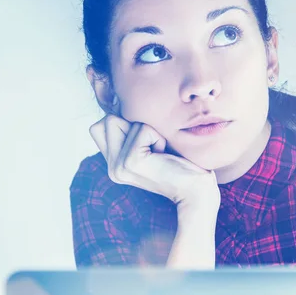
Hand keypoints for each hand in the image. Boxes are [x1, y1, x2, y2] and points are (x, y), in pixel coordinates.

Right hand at [89, 115, 220, 218]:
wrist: (195, 190)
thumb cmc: (180, 164)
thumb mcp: (149, 146)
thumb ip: (129, 133)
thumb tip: (118, 104)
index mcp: (113, 165)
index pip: (100, 126)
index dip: (126, 125)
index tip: (147, 144)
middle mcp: (112, 168)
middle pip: (108, 120)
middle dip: (137, 127)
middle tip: (155, 149)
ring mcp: (119, 167)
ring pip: (126, 121)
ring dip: (151, 132)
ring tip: (161, 153)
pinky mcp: (131, 162)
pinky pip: (143, 130)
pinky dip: (158, 138)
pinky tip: (164, 156)